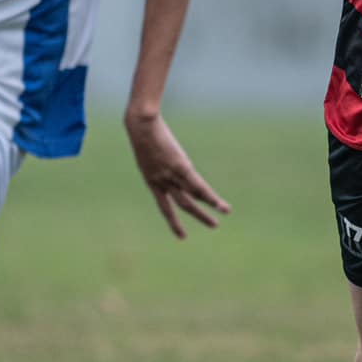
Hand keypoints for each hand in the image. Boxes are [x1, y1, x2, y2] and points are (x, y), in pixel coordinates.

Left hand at [123, 109, 230, 238]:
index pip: (164, 205)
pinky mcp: (181, 167)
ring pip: (192, 198)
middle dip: (198, 216)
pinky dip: (211, 197)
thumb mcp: (145, 147)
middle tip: (213, 226)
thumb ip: (154, 155)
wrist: (140, 125)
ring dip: (208, 210)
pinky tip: (220, 206)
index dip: (173, 221)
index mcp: (151, 180)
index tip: (182, 235)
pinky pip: (198, 187)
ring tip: (220, 219)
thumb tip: (161, 152)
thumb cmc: (140, 130)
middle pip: (182, 204)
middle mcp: (162, 182)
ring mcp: (171, 176)